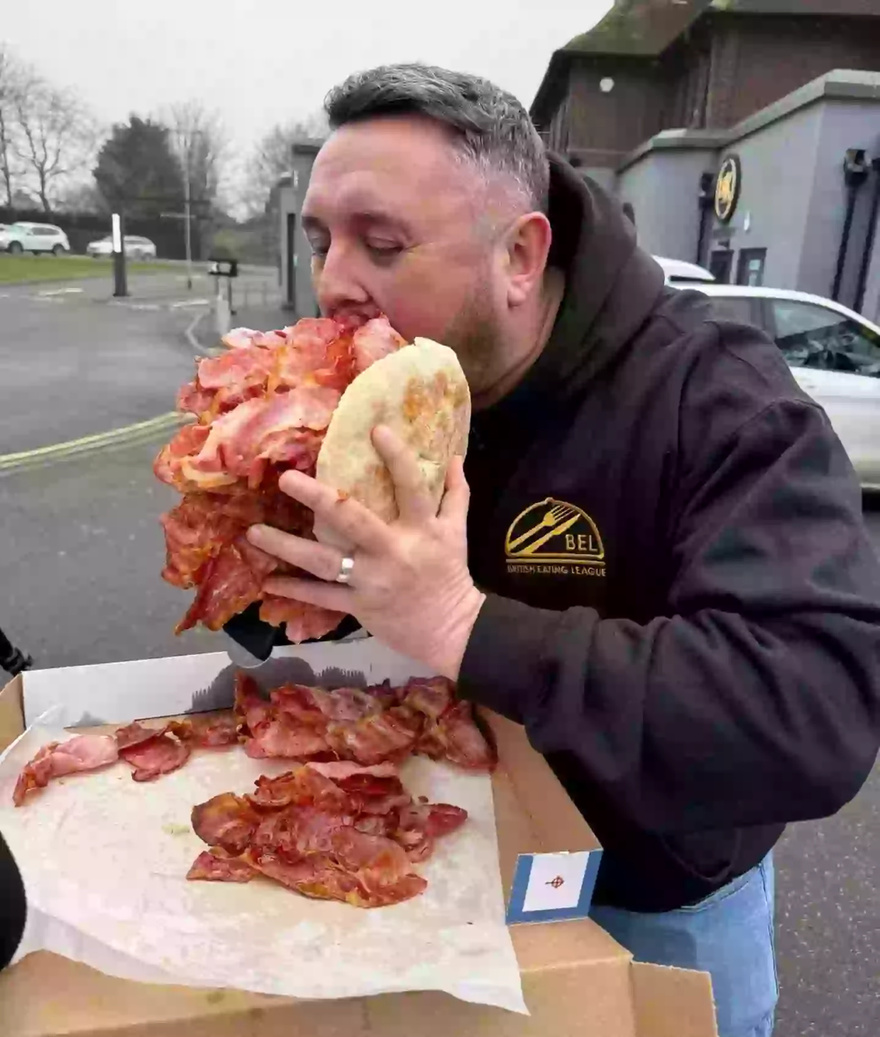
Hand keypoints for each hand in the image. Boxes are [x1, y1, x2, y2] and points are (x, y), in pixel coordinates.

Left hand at [246, 426, 484, 678]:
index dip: (397, 457)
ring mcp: (372, 580)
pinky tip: (268, 581)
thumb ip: (456, 494)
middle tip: (286, 479)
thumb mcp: (458, 532)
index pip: (411, 486)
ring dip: (287, 547)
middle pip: (353, 520)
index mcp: (420, 529)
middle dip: (319, 499)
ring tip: (254, 532)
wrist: (451, 630)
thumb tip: (455, 457)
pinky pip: (322, 596)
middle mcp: (393, 551)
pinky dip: (295, 590)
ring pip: (325, 562)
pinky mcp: (359, 605)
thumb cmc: (450, 575)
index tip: (376, 429)